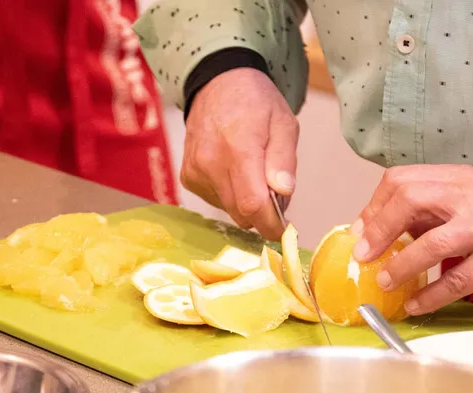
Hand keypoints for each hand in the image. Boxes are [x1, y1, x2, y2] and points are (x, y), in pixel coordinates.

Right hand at [182, 68, 297, 238]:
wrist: (218, 83)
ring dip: (246, 202)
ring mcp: (196, 170)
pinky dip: (230, 194)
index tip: (284, 229)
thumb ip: (284, 160)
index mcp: (239, 148)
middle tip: (274, 192)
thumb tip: (283, 192)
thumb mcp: (283, 123)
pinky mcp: (188, 176)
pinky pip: (215, 199)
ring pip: (228, 209)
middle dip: (262, 214)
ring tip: (253, 173)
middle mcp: (211, 162)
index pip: (253, 204)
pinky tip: (234, 171)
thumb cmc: (257, 102)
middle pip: (240, 212)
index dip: (271, 224)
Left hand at [352, 165, 472, 314]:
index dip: (375, 206)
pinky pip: (456, 281)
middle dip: (377, 228)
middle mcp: (468, 197)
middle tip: (363, 254)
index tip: (362, 230)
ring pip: (429, 243)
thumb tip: (392, 230)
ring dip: (400, 265)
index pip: (402, 180)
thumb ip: (436, 207)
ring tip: (385, 281)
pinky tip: (416, 305)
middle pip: (408, 197)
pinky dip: (430, 296)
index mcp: (458, 178)